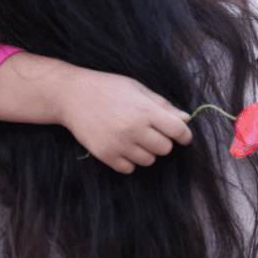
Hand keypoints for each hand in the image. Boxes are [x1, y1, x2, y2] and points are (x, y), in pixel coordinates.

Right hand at [58, 68, 194, 173]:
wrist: (72, 95)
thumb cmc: (108, 88)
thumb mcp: (138, 89)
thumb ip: (163, 105)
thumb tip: (186, 118)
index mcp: (145, 110)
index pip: (178, 130)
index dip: (185, 135)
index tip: (184, 136)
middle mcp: (134, 129)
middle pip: (165, 148)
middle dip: (163, 141)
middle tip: (153, 131)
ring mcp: (119, 144)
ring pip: (149, 160)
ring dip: (147, 151)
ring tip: (136, 137)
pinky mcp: (105, 155)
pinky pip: (129, 168)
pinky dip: (130, 160)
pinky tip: (124, 146)